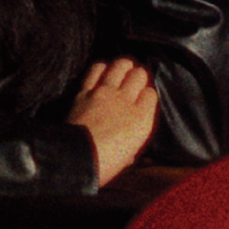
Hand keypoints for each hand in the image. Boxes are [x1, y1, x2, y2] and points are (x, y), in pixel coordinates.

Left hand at [69, 57, 158, 185]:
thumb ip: (132, 144)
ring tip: (124, 67)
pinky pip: (96, 70)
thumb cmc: (106, 163)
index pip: (151, 94)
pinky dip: (102, 67)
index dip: (148, 94)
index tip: (144, 98)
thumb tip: (129, 147)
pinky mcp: (85, 90)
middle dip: (139, 75)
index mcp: (141, 119)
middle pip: (138, 75)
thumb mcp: (128, 157)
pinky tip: (103, 69)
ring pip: (120, 66)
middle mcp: (126, 100)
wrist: (77, 157)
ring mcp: (105, 92)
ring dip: (124, 65)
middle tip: (135, 79)